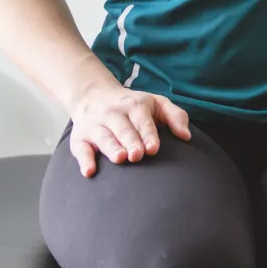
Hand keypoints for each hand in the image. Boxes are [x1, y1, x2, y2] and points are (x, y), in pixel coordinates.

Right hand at [68, 79, 191, 176]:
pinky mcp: (79, 138)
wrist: (94, 95)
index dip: (148, 135)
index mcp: (135, 105)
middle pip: (123, 129)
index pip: (143, 121)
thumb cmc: (133, 106)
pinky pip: (80, 149)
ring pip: (103, 137)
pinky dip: (84, 160)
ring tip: (120, 158)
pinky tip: (90, 172)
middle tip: (137, 155)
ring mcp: (95, 125)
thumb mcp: (157, 103)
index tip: (153, 149)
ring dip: (111, 148)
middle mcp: (114, 114)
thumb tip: (187, 137)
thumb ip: (175, 116)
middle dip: (131, 142)